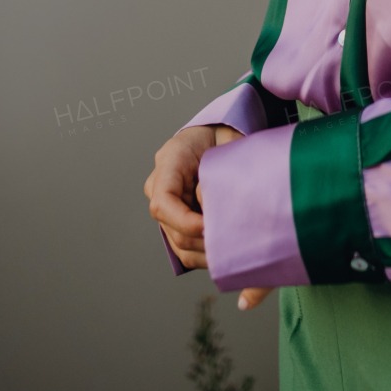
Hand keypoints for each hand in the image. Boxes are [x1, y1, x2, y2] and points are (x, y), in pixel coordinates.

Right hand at [144, 124, 272, 308]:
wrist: (216, 135)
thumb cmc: (222, 134)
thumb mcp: (227, 140)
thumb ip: (224, 164)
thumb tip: (220, 198)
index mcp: (169, 161)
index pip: (163, 202)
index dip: (184, 221)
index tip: (209, 227)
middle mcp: (160, 186)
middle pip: (171, 229)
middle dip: (201, 241)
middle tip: (230, 244)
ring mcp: (166, 206)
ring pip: (178, 244)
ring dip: (203, 253)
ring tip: (230, 254)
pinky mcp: (175, 221)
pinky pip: (184, 248)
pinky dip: (203, 256)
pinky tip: (224, 254)